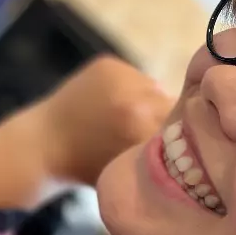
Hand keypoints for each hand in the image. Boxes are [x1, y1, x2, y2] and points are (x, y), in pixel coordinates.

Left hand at [39, 56, 172, 186]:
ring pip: (155, 88)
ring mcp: (120, 75)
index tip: (179, 144)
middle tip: (153, 131)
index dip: (184, 134)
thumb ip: (162, 154)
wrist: (43, 145)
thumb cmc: (90, 167)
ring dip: (150, 101)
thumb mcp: (132, 170)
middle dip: (168, 118)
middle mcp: (135, 97)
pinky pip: (136, 77)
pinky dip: (132, 90)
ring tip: (131, 118)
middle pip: (172, 103)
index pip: (183, 124)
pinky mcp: (108, 63)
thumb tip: (192, 134)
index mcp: (141, 127)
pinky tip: (115, 104)